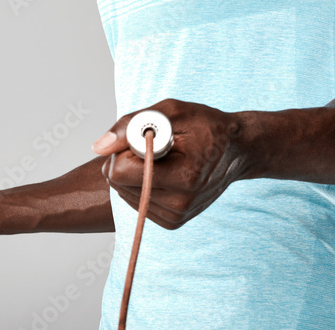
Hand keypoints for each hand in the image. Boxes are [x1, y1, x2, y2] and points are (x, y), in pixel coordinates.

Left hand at [92, 99, 248, 229]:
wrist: (236, 151)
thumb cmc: (207, 126)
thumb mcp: (172, 112)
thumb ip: (132, 124)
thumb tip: (98, 147)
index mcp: (184, 178)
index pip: (120, 173)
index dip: (123, 150)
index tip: (143, 137)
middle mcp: (181, 204)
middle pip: (118, 184)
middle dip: (127, 160)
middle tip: (154, 145)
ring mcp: (177, 216)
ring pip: (124, 193)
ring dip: (134, 172)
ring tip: (163, 158)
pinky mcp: (173, 222)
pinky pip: (136, 201)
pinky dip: (142, 184)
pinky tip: (164, 172)